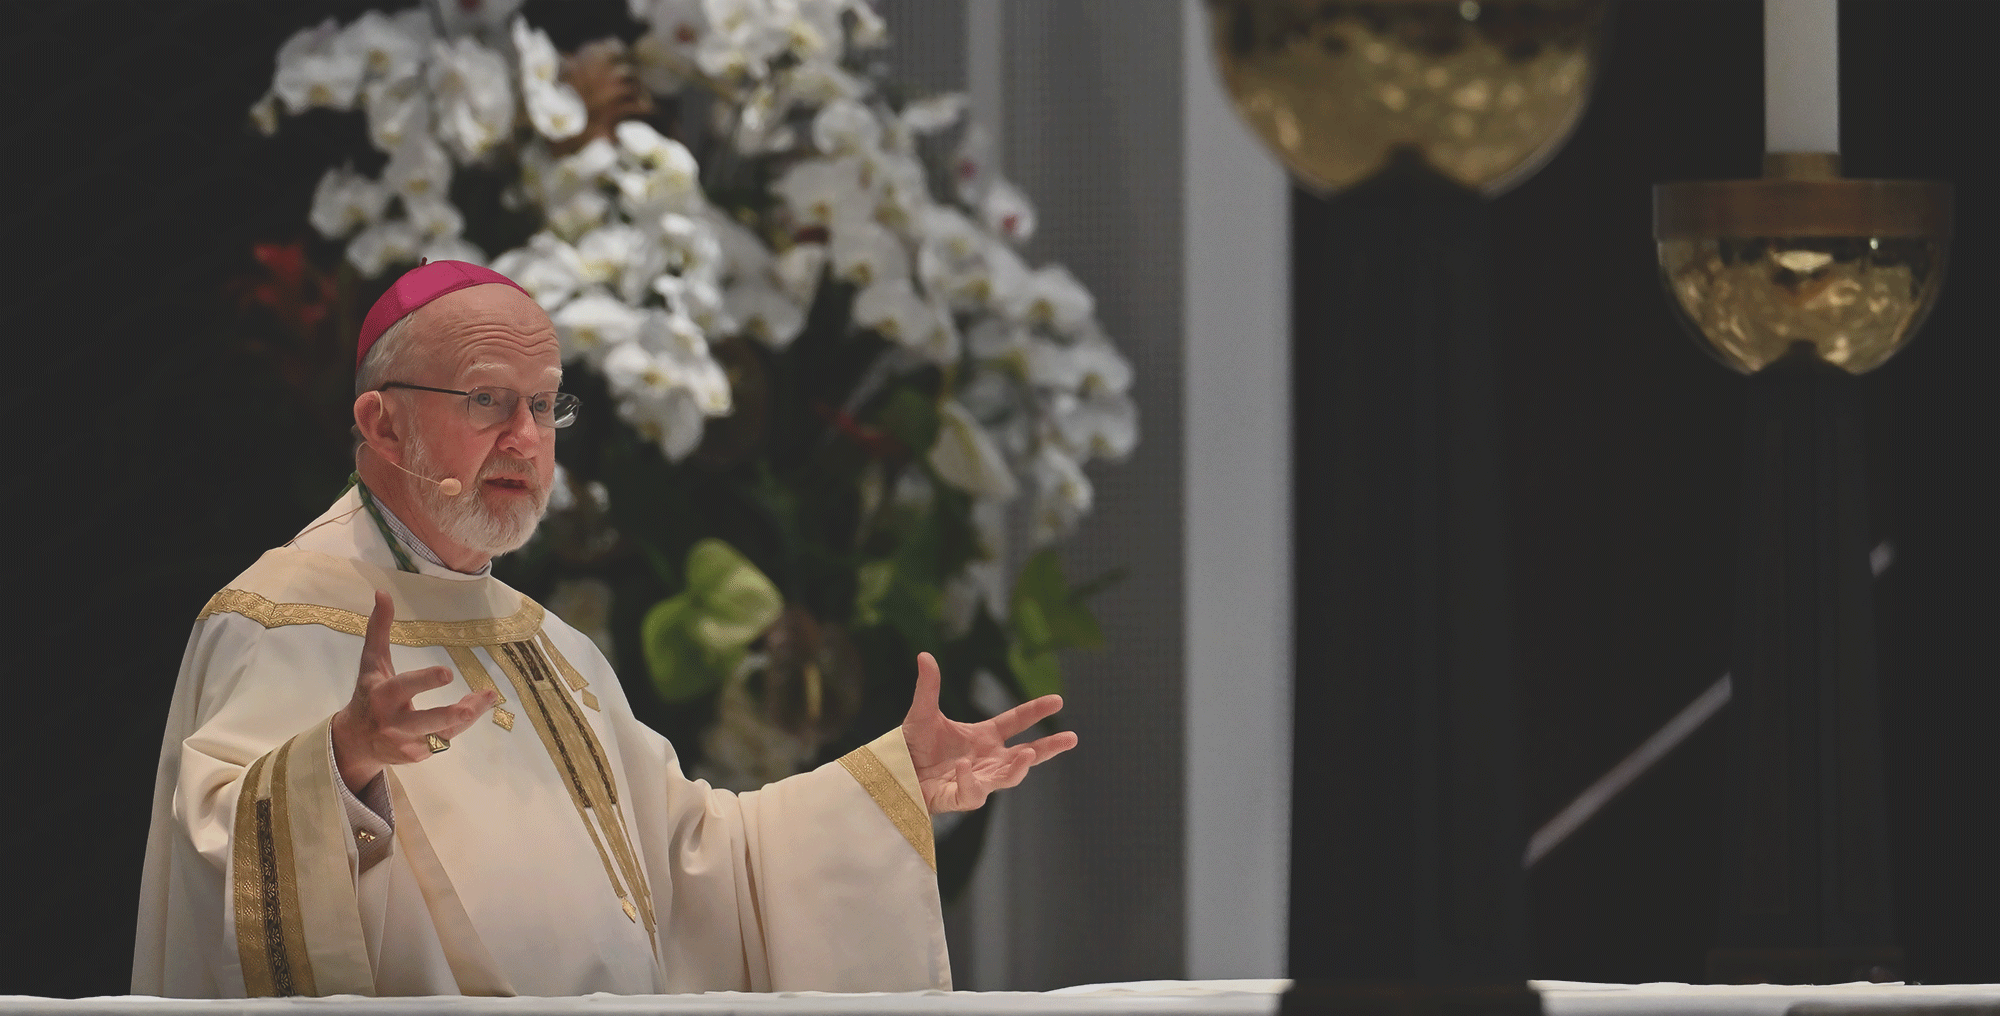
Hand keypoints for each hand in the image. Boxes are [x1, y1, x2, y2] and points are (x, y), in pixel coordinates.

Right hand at [330, 590, 495, 793]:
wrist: (354, 741)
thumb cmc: (368, 694)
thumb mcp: (371, 663)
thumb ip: (378, 630)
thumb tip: (382, 592)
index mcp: (382, 695)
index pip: (404, 688)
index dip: (425, 682)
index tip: (448, 673)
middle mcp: (392, 722)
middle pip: (423, 721)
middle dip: (448, 715)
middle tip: (471, 706)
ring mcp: (405, 742)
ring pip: (441, 734)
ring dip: (466, 717)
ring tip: (489, 698)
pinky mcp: (416, 756)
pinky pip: (443, 741)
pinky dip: (461, 725)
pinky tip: (477, 707)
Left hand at [901, 652, 1077, 813]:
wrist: (892, 773)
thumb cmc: (910, 746)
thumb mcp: (921, 713)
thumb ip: (928, 688)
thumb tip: (924, 656)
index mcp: (983, 736)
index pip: (1016, 722)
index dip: (1036, 711)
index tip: (1058, 700)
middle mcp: (987, 759)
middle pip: (1026, 755)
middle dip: (1049, 748)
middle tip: (1072, 738)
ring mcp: (977, 779)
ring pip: (1008, 778)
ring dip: (1018, 767)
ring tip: (1027, 753)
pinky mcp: (960, 798)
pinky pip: (973, 793)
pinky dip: (970, 780)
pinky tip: (965, 765)